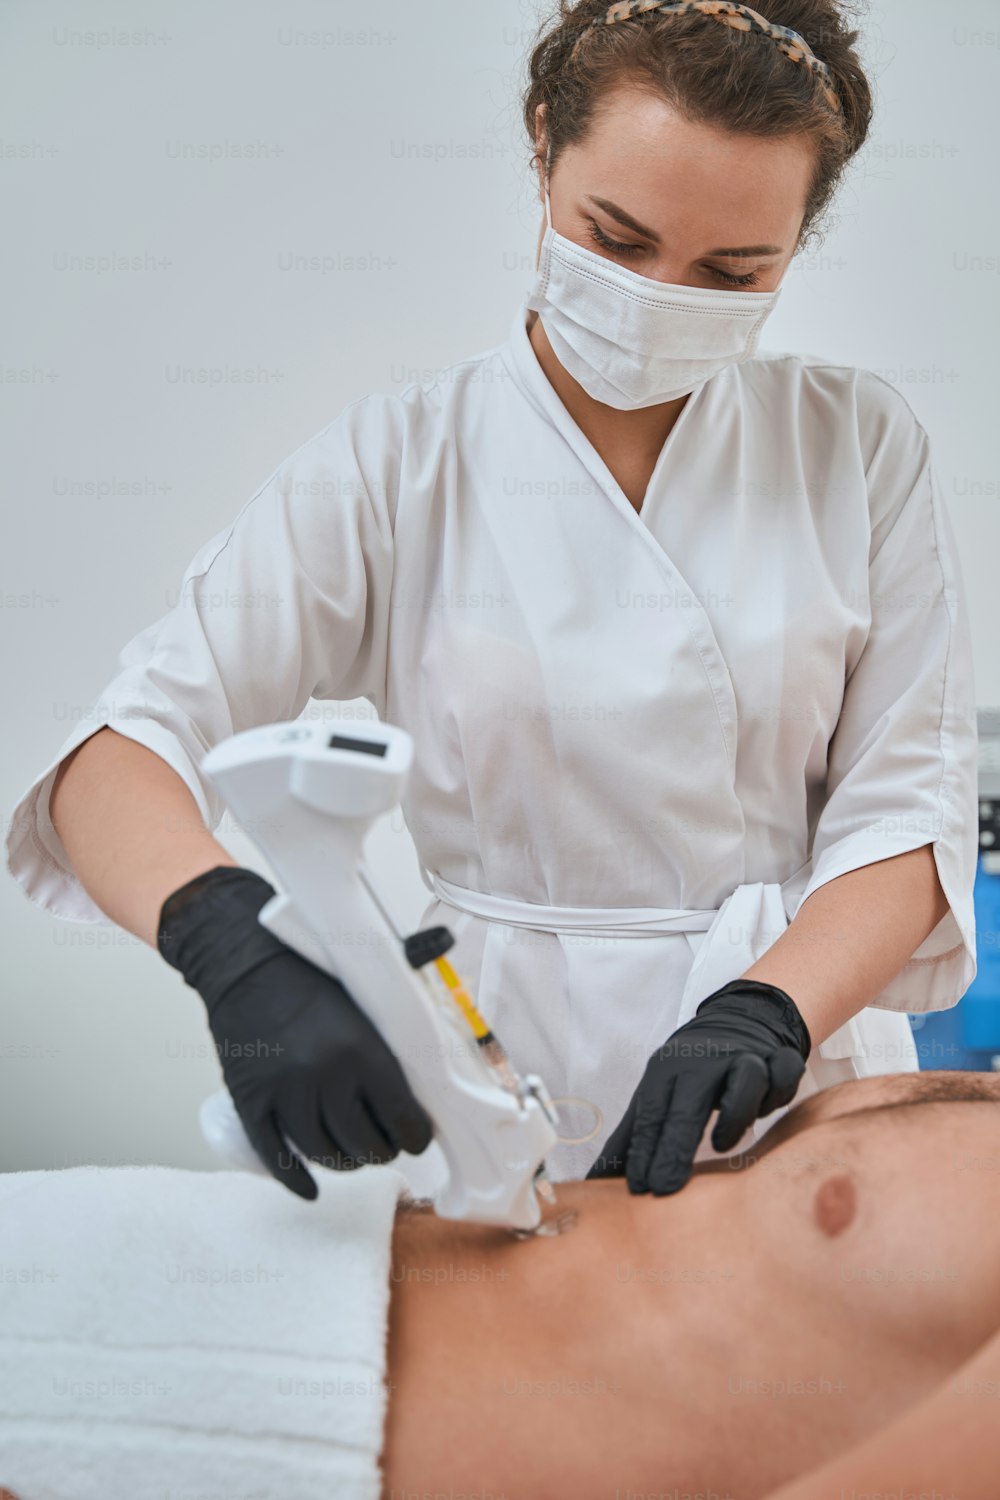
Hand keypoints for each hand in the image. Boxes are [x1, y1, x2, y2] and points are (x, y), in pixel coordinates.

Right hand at [158, 865, 432, 1199]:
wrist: (244, 960)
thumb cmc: (310, 968)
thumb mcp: (366, 982)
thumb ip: (408, 985)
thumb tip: (449, 947)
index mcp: (363, 1050)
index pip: (403, 1119)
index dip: (415, 1136)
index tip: (416, 1135)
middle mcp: (326, 1077)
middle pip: (365, 1144)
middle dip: (381, 1150)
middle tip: (384, 1143)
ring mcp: (284, 1093)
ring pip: (323, 1154)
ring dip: (344, 1163)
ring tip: (353, 1155)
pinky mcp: (250, 1101)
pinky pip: (274, 1155)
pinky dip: (294, 1179)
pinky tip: (311, 1189)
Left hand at [587, 979, 810, 1195]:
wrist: (739, 1021)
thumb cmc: (692, 1071)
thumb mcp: (658, 1095)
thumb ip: (632, 1138)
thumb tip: (596, 1182)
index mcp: (669, 1070)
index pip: (651, 1113)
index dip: (641, 1151)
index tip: (635, 1189)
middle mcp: (704, 1061)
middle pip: (688, 1103)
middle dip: (673, 1147)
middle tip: (662, 1187)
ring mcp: (744, 1057)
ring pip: (744, 1079)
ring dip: (734, 1113)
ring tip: (720, 1145)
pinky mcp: (778, 1057)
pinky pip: (784, 1072)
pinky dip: (779, 1091)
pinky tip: (768, 1109)